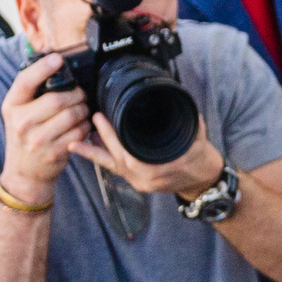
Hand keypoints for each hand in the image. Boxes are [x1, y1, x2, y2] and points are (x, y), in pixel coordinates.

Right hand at [0, 53, 90, 199]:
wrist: (24, 173)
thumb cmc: (24, 135)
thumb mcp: (18, 112)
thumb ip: (30, 90)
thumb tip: (50, 57)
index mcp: (11, 107)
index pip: (24, 82)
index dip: (42, 68)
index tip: (57, 58)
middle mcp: (22, 123)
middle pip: (56, 99)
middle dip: (75, 93)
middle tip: (80, 93)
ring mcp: (38, 140)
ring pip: (71, 115)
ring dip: (83, 109)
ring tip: (83, 108)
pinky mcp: (54, 152)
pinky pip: (78, 132)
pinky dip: (85, 126)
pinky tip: (83, 124)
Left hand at [78, 110, 223, 201]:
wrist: (205, 181)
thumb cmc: (202, 160)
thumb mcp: (197, 136)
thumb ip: (186, 119)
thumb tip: (177, 98)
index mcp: (159, 170)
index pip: (129, 155)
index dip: (112, 137)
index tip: (102, 118)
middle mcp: (146, 180)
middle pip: (116, 159)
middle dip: (102, 139)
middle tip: (93, 119)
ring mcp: (140, 182)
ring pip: (112, 167)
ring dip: (93, 153)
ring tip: (76, 141)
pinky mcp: (136, 181)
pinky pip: (115, 170)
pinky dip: (101, 158)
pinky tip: (89, 147)